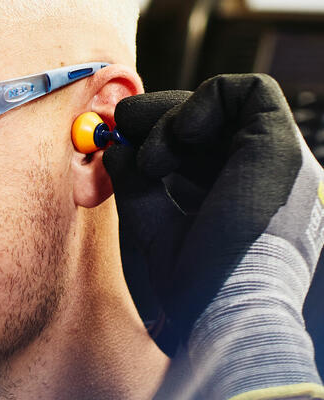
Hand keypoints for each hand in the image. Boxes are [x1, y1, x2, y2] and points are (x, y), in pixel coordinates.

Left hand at [103, 74, 323, 399]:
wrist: (225, 308)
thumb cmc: (194, 285)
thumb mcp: (156, 225)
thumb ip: (139, 185)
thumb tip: (117, 147)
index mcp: (246, 198)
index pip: (201, 148)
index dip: (160, 136)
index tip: (123, 143)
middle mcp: (268, 176)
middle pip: (211, 122)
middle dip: (159, 118)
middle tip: (124, 129)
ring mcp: (280, 160)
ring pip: (225, 104)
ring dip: (174, 118)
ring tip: (154, 160)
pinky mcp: (283, 145)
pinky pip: (250, 91)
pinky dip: (203, 101)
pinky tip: (178, 136)